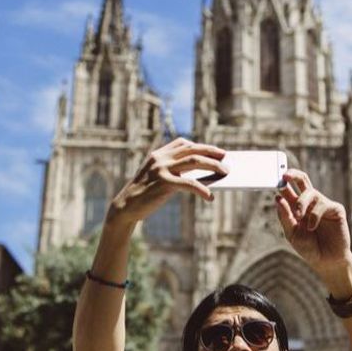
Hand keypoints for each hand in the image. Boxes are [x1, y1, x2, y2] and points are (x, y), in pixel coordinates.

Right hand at [106, 138, 225, 227]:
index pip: (183, 143)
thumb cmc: (145, 194)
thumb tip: (203, 175)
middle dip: (211, 152)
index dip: (201, 146)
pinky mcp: (163, 182)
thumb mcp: (159, 178)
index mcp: (158, 154)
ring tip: (225, 172)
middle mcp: (160, 158)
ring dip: (212, 165)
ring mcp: (161, 168)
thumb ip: (175, 172)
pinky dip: (202, 189)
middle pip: (192, 150)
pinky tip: (210, 196)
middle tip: (226, 158)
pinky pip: (188, 183)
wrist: (125, 207)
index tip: (215, 150)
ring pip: (193, 161)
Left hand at [275, 169, 351, 279]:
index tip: (273, 177)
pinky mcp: (335, 209)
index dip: (281, 182)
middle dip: (293, 174)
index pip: (288, 189)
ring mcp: (323, 205)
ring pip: (310, 192)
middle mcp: (310, 203)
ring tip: (298, 216)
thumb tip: (277, 198)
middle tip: (284, 175)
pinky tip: (312, 227)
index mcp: (297, 207)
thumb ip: (285, 216)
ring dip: (301, 203)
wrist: (327, 262)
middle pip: (302, 180)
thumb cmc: (309, 249)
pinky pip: (322, 204)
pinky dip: (314, 216)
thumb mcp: (292, 234)